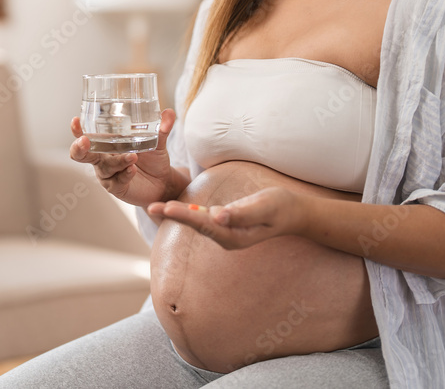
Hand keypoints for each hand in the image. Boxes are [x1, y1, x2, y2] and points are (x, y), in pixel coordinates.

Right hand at [69, 108, 183, 206]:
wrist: (164, 182)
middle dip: (80, 148)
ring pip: (105, 167)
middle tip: (85, 140)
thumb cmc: (153, 159)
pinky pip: (117, 181)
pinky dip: (125, 174)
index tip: (76, 120)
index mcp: (106, 145)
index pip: (86, 136)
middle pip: (82, 155)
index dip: (78, 130)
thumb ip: (162, 128)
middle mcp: (103, 159)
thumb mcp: (158, 142)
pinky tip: (132, 170)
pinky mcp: (117, 188)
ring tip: (132, 156)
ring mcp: (109, 175)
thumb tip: (168, 112)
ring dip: (118, 160)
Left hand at [145, 186, 304, 249]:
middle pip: (196, 224)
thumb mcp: (264, 207)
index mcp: (234, 235)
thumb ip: (242, 213)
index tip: (166, 208)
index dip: (184, 215)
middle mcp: (226, 237)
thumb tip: (218, 216)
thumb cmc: (280, 207)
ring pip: (197, 222)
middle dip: (173, 216)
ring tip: (156, 208)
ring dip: (177, 214)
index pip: (204, 224)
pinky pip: (203, 218)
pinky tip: (174, 208)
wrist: (293, 212)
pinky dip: (187, 212)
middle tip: (151, 208)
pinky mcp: (225, 223)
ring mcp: (226, 232)